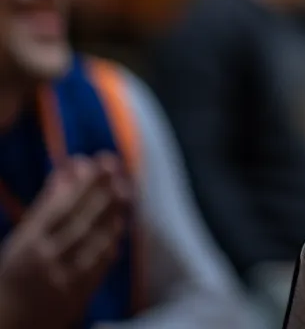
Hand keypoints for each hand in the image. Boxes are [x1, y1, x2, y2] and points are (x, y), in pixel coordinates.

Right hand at [0, 154, 132, 328]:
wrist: (10, 321)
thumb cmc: (14, 273)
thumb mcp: (21, 238)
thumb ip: (46, 206)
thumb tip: (68, 171)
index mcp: (28, 243)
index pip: (60, 207)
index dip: (82, 182)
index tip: (96, 161)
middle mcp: (46, 259)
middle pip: (82, 220)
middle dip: (102, 190)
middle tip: (117, 167)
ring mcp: (64, 278)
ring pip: (96, 241)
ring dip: (113, 213)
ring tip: (124, 190)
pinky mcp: (79, 294)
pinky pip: (101, 265)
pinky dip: (111, 242)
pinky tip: (119, 224)